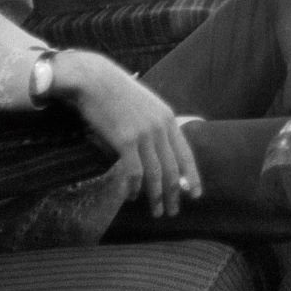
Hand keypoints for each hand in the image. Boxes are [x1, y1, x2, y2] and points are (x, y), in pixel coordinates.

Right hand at [51, 51, 202, 217]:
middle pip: (173, 168)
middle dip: (175, 193)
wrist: (94, 79)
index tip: (196, 195)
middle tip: (173, 211)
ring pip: (156, 174)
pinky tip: (132, 196)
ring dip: (157, 196)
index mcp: (168, 118)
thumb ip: (155, 125)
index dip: (193, 176)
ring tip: (157, 211)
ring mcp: (144, 134)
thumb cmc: (116, 92)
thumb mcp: (145, 104)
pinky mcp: (125, 140)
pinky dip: (135, 187)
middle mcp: (160, 127)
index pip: (186, 153)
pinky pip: (134, 172)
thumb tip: (160, 151)